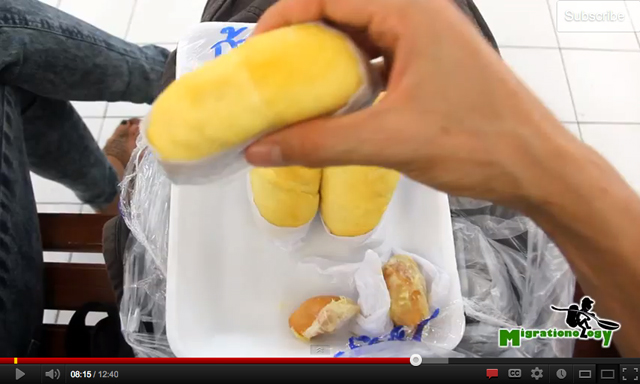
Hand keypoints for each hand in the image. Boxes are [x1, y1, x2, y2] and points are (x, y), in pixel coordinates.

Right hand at [244, 0, 581, 207]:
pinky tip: (338, 102)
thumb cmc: (482, 142)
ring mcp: (429, 38)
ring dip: (327, 57)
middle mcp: (421, 15)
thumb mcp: (388, 141)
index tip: (258, 50)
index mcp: (411, 13)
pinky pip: (380, 55)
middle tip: (272, 71)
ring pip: (361, 34)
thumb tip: (262, 148)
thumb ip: (318, 144)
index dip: (284, 18)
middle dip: (301, 38)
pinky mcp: (433, 62)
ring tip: (297, 88)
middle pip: (342, 10)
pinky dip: (353, 73)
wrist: (537, 166)